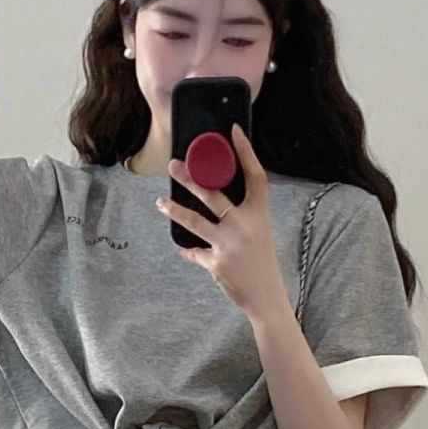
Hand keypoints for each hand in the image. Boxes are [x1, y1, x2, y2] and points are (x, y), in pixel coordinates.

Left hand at [156, 124, 288, 322]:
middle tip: (173, 165)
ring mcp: (229, 244)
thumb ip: (242, 215)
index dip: (246, 152)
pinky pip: (195, 252)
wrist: (266, 297)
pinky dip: (190, 251)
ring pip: (194, 221)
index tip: (234, 131)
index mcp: (260, 214)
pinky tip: (185, 249)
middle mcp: (245, 225)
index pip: (255, 176)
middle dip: (190, 178)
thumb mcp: (260, 233)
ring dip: (174, 210)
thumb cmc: (262, 262)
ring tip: (160, 202)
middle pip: (213, 195)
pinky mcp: (216, 262)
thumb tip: (214, 197)